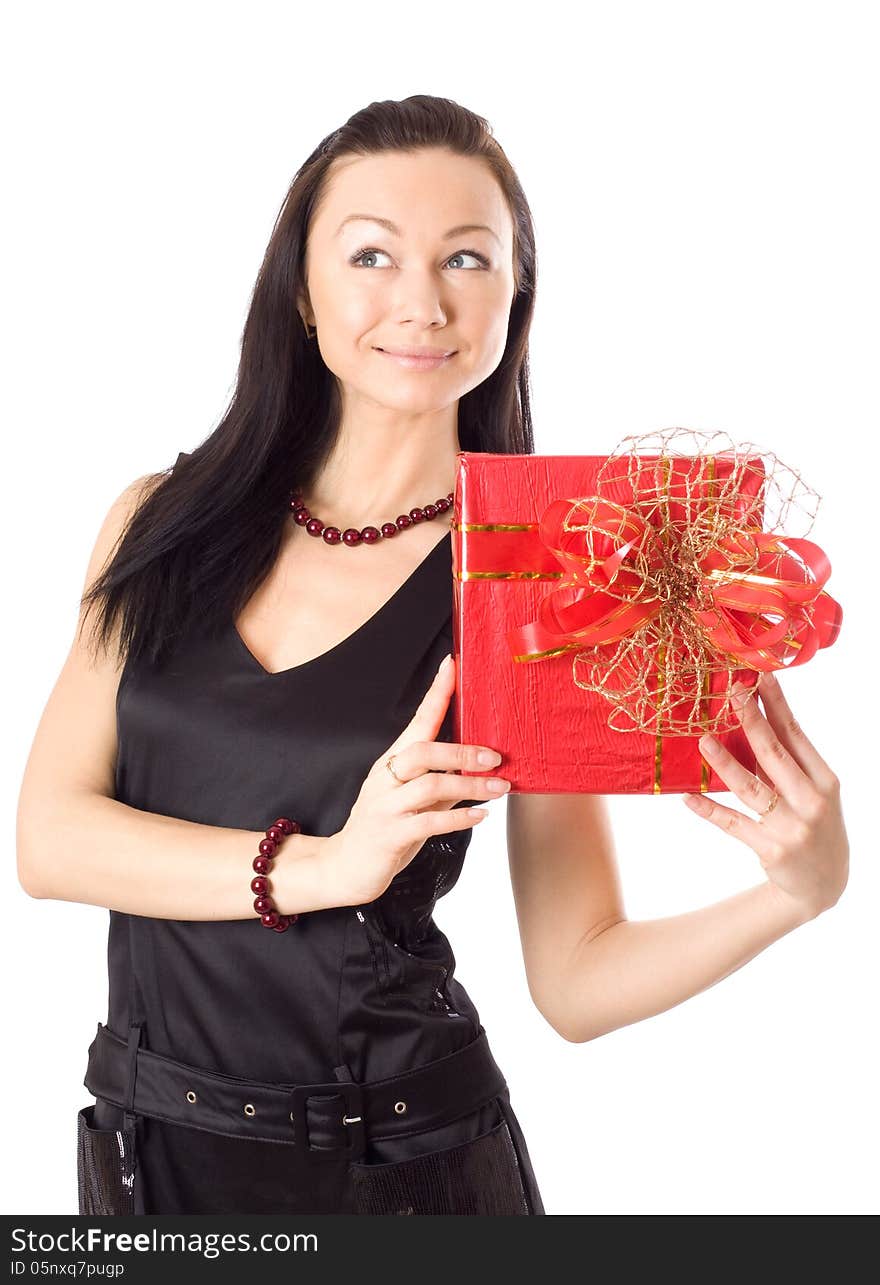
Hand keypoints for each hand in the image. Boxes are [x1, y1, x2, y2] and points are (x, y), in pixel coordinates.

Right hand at [318, 654, 510, 906]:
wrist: (346, 866)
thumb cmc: (385, 827)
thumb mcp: (412, 800)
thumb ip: (441, 783)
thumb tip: (480, 767)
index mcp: (392, 761)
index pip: (417, 720)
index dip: (436, 693)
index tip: (453, 665)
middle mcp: (387, 778)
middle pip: (424, 751)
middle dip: (463, 750)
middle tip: (496, 756)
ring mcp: (386, 806)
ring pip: (431, 786)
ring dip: (470, 785)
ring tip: (499, 788)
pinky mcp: (390, 834)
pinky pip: (429, 823)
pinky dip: (459, 819)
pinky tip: (480, 816)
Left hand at [682, 670, 848, 923]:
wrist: (824, 883)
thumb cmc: (812, 822)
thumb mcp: (813, 791)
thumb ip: (788, 761)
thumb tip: (754, 716)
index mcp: (825, 780)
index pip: (797, 735)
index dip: (776, 706)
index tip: (759, 677)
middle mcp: (812, 802)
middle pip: (775, 755)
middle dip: (752, 722)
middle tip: (732, 695)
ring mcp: (792, 828)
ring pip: (752, 790)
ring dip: (726, 764)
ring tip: (704, 741)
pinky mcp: (771, 850)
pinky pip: (734, 824)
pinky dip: (710, 810)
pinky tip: (689, 796)